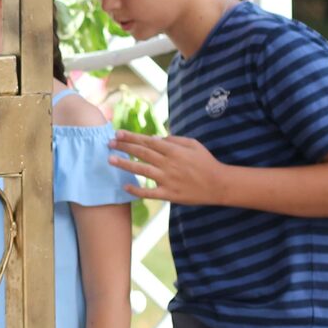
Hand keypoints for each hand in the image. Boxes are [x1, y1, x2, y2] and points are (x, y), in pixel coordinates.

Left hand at [110, 131, 224, 203]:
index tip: (117, 133)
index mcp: (174, 150)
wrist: (219, 184)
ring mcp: (168, 179)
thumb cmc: (206, 162)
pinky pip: (149, 193)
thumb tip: (155, 138)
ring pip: (142, 170)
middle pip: (142, 153)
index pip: (148, 141)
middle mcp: (169, 163)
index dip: (132, 137)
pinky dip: (136, 190)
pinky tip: (124, 186)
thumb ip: (174, 140)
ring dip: (125, 164)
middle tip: (108, 143)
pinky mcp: (169, 194)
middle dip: (124, 147)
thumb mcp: (193, 144)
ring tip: (110, 159)